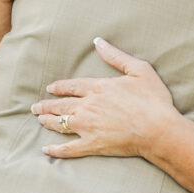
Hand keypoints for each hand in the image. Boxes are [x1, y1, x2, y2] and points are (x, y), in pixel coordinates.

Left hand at [33, 39, 180, 159]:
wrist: (158, 129)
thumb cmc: (153, 99)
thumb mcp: (138, 70)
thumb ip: (115, 56)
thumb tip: (98, 41)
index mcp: (98, 88)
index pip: (71, 86)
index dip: (59, 88)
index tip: (50, 89)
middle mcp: (87, 106)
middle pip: (61, 104)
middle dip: (47, 105)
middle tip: (36, 107)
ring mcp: (87, 126)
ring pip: (60, 123)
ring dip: (48, 121)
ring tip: (40, 120)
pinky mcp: (92, 144)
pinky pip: (68, 148)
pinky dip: (56, 150)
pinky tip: (46, 150)